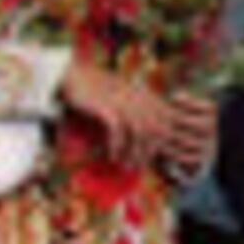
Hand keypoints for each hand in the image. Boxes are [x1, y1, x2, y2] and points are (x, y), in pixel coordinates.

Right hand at [62, 66, 216, 177]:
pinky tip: (112, 157)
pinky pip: (118, 131)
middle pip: (156, 130)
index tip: (154, 159)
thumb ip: (141, 115)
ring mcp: (125, 101)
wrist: (76, 76)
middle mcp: (141, 98)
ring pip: (140, 133)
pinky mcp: (108, 106)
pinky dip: (117, 147)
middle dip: (149, 152)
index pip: (167, 123)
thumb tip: (148, 143)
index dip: (164, 143)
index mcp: (149, 97)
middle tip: (139, 167)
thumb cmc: (101, 93)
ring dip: (134, 153)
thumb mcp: (127, 100)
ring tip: (126, 166)